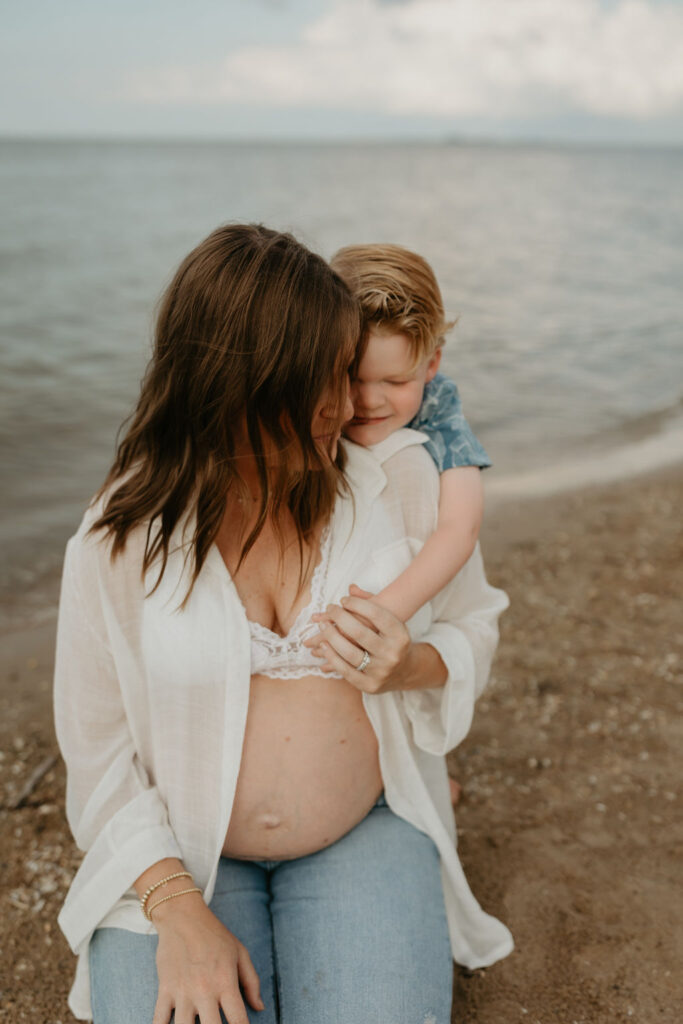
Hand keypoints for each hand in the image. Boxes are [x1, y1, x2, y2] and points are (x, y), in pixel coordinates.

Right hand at [152, 898, 263, 1023]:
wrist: (182, 916)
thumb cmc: (214, 934)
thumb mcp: (239, 952)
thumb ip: (252, 981)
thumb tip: (259, 1007)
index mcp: (226, 982)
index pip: (238, 1020)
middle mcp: (205, 991)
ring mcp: (183, 992)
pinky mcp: (165, 990)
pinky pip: (159, 1020)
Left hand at [305, 584, 413, 694]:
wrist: (405, 672)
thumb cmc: (393, 640)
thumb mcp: (391, 621)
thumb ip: (373, 603)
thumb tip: (351, 588)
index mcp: (400, 635)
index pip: (377, 614)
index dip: (357, 605)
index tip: (343, 600)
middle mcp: (392, 653)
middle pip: (359, 632)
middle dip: (340, 618)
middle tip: (330, 608)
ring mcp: (381, 671)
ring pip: (349, 653)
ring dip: (331, 637)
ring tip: (322, 625)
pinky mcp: (369, 685)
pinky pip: (345, 670)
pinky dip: (331, 657)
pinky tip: (323, 646)